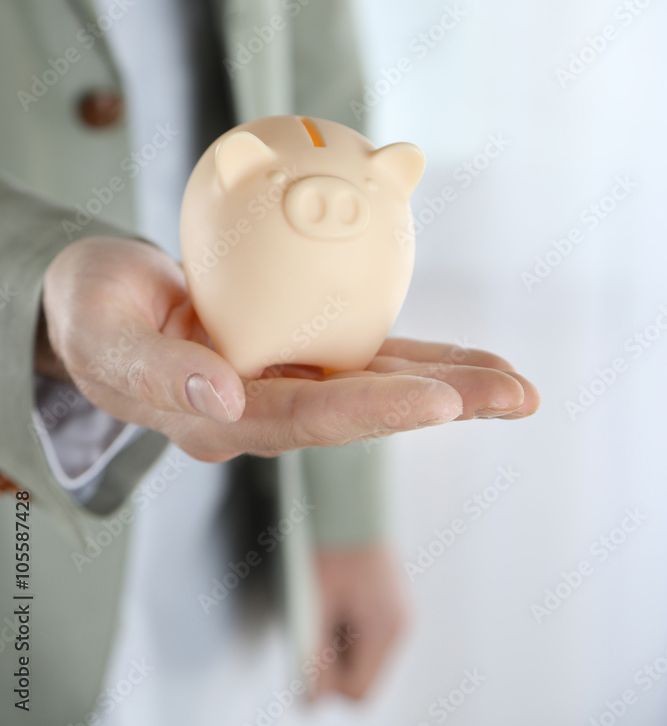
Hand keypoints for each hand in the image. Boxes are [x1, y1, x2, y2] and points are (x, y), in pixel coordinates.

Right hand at [39, 237, 538, 461]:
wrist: (97, 306)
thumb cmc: (93, 319)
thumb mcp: (107, 340)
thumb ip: (160, 374)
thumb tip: (228, 398)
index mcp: (219, 419)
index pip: (306, 419)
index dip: (376, 410)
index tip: (443, 401)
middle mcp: (264, 409)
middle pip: (364, 410)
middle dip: (444, 402)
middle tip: (520, 395)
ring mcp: (285, 382)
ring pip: (377, 384)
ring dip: (451, 383)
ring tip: (518, 385)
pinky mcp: (295, 352)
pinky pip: (363, 353)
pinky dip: (417, 354)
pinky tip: (465, 359)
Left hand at [311, 546, 408, 699]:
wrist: (350, 496)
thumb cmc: (330, 544)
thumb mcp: (316, 601)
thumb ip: (314, 654)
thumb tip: (309, 700)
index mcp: (386, 628)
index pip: (358, 692)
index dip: (327, 685)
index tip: (305, 655)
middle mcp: (399, 626)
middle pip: (361, 675)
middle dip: (330, 663)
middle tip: (309, 624)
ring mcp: (397, 614)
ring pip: (360, 655)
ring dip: (335, 643)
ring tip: (320, 605)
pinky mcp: (388, 602)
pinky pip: (362, 633)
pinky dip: (343, 626)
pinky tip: (331, 597)